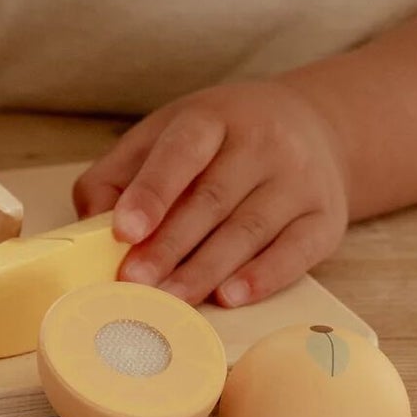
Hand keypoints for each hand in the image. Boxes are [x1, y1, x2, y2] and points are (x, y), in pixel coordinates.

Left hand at [71, 80, 349, 306]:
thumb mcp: (168, 135)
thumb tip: (90, 224)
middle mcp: (263, 142)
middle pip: (212, 199)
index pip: (182, 151)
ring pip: (248, 230)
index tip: (123, 230)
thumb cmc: (222, 141)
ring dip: (205, 270)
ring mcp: (300, 179)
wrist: (315, 129)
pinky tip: (229, 297)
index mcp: (214, 116)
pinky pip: (295, 252)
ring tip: (169, 300)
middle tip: (133, 282)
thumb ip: (122, 174)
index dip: (152, 191)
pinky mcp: (326, 218)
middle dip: (169, 245)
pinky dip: (262, 278)